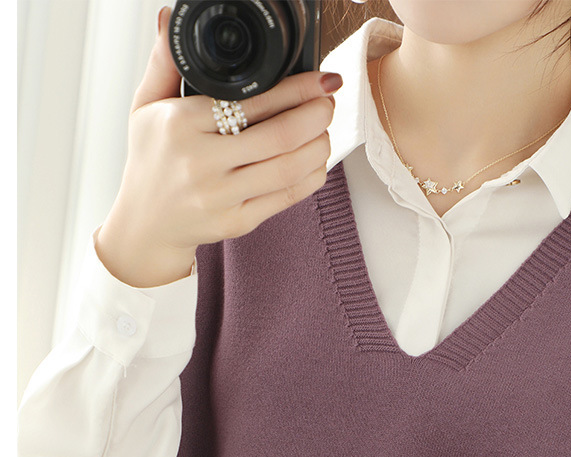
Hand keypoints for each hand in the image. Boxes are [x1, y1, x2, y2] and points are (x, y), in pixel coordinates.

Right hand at [96, 5, 338, 286]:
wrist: (145, 224)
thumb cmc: (150, 161)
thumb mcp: (145, 107)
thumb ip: (163, 63)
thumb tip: (168, 19)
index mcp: (182, 125)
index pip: (251, 102)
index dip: (296, 89)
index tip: (320, 80)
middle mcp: (201, 162)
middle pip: (279, 137)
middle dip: (315, 116)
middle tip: (327, 103)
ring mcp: (221, 196)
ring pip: (288, 169)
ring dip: (318, 147)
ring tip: (323, 131)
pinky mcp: (236, 222)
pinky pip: (285, 198)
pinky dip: (310, 178)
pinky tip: (316, 162)